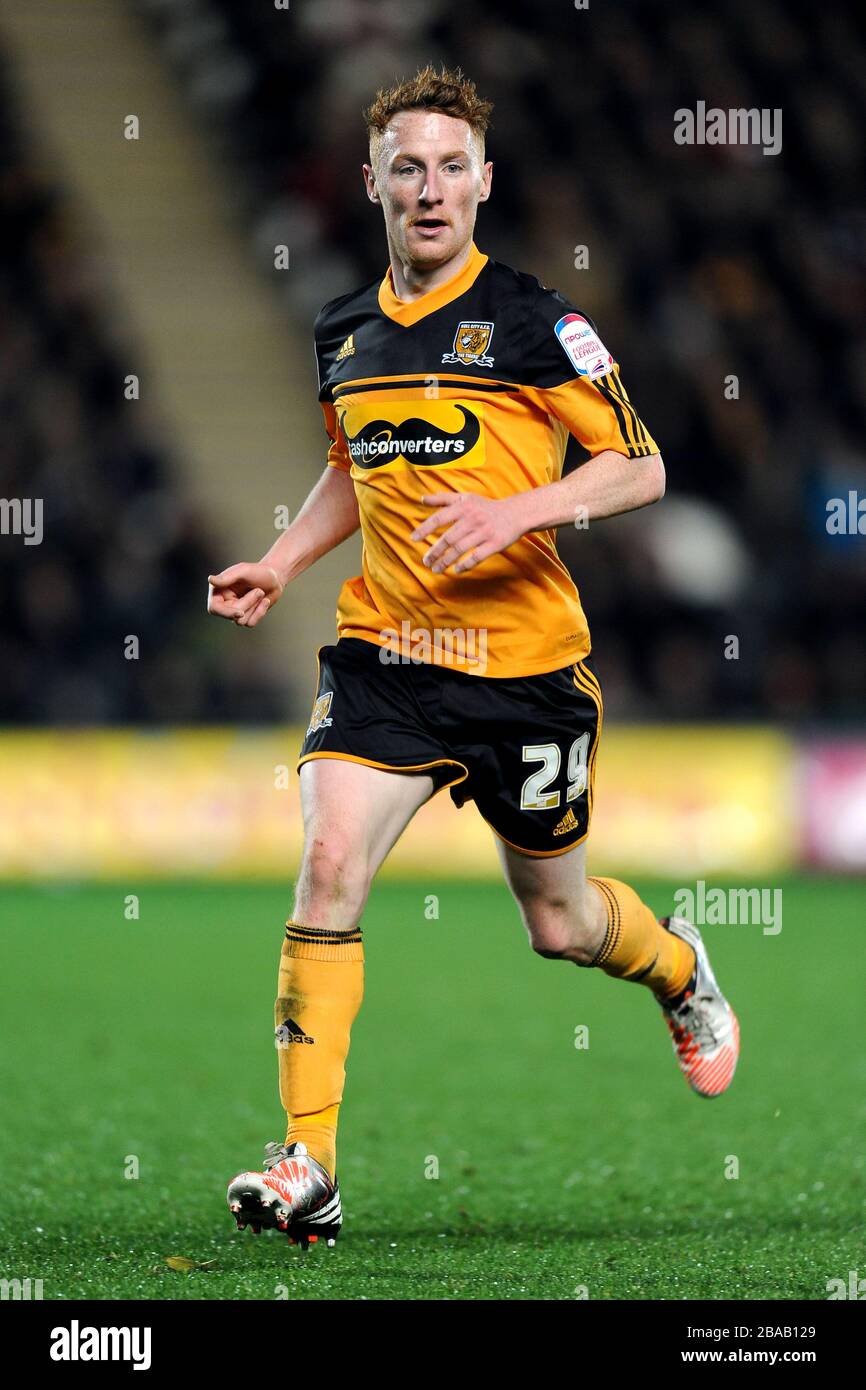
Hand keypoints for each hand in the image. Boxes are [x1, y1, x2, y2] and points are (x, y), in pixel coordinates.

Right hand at [206, 563, 283, 626]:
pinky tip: (265, 601)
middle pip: (231, 615)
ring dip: (255, 607)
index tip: (241, 613)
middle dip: (248, 604)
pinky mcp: (246, 617)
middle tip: (259, 590)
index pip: (214, 608)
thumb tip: (210, 580)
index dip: (226, 613)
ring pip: (241, 621)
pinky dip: (260, 612)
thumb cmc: (258, 572)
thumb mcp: (244, 571)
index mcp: (218, 591)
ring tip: (260, 592)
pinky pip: (250, 623)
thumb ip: (227, 577)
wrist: (275, 578)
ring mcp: (234, 611)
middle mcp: (224, 603)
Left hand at [410, 492, 525, 573]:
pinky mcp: (495, 544)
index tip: (413, 539)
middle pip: (448, 538)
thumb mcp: (465, 498)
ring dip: (446, 561)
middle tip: (426, 561)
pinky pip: (477, 557)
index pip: (439, 518)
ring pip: (460, 549)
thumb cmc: (486, 507)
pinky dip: (465, 565)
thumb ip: (443, 498)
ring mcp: (485, 532)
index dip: (425, 529)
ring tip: (436, 569)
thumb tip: (421, 499)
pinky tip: (456, 570)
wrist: (516, 513)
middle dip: (435, 551)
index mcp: (464, 507)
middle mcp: (473, 519)